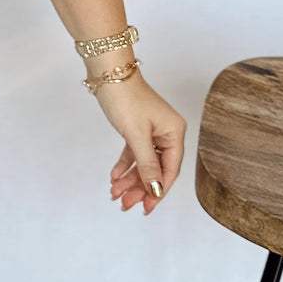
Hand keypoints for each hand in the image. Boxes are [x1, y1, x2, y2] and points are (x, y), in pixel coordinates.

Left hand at [98, 73, 185, 214]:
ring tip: (116, 194)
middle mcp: (167, 133)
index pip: (170, 169)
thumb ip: (147, 164)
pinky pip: (134, 153)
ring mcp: (152, 131)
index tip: (147, 207)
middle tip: (126, 204)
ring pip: (144, 163)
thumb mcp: (136, 135)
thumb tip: (156, 189)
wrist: (108, 74)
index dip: (158, 190)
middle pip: (156, 169)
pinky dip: (125, 165)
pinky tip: (115, 177)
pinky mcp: (138, 129)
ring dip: (130, 179)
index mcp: (174, 133)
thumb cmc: (126, 98)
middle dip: (140, 187)